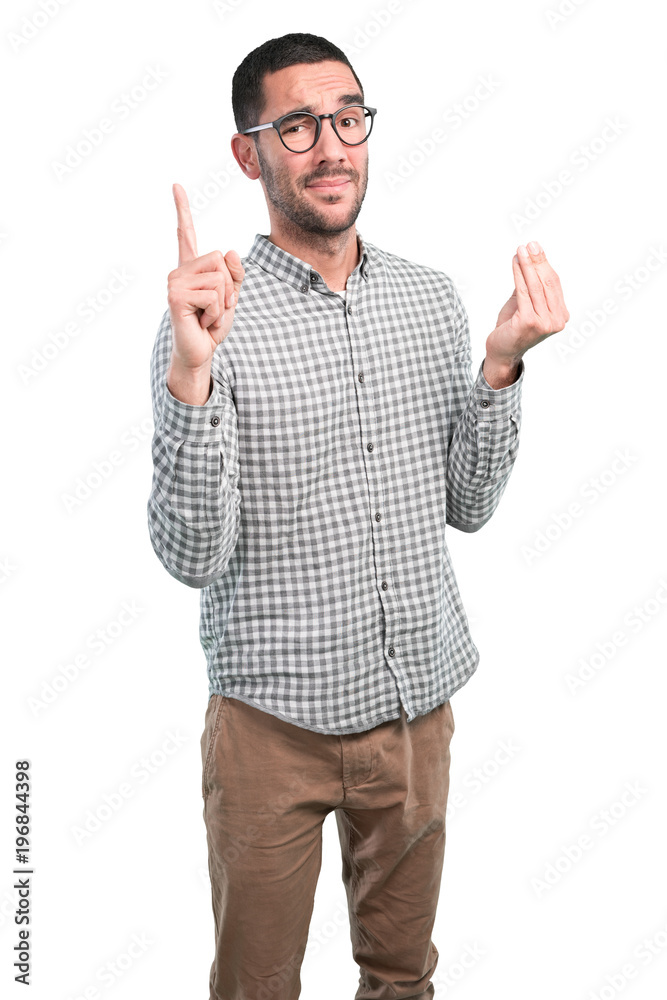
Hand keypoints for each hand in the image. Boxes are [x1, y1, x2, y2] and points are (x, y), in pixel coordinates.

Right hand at [166, 182, 244, 372]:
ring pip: (219, 278)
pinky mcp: (175, 296)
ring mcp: (175, 282)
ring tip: (207, 316)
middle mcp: (179, 271)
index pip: (186, 234)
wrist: (200, 352)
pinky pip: (213, 296)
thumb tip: (228, 251)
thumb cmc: (212, 324)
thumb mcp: (232, 296)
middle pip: (220, 259)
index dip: (182, 209)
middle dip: (228, 287)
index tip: (176, 185)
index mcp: (191, 268)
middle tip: (215, 308)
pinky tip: (202, 322)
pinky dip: (216, 314)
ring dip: (223, 303)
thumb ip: (235, 273)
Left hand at [486, 242, 568, 368]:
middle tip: (530, 244)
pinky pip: (523, 292)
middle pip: (547, 283)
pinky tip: (515, 263)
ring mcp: (545, 323)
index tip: (535, 248)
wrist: (501, 351)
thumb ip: (530, 286)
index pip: (554, 284)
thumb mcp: (524, 304)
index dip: (544, 264)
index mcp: (561, 316)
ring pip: (536, 286)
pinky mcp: (529, 322)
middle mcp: (557, 321)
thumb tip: (530, 260)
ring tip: (521, 250)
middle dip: (538, 261)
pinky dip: (519, 275)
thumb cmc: (512, 328)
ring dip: (527, 265)